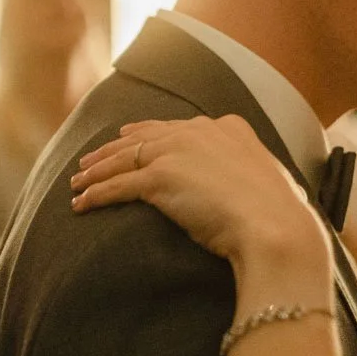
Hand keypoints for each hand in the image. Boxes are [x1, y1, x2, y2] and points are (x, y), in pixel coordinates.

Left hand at [71, 117, 328, 272]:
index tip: (128, 137)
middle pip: (143, 138)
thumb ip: (248, 175)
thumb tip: (246, 189)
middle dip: (112, 150)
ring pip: (124, 159)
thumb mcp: (267, 182)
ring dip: (96, 171)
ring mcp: (177, 152)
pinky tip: (81, 204)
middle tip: (90, 160)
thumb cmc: (279, 216)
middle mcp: (199, 131)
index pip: (176, 127)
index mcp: (228, 128)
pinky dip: (96, 195)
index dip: (146, 133)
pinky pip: (117, 185)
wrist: (276, 228)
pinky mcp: (160, 178)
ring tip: (77, 183)